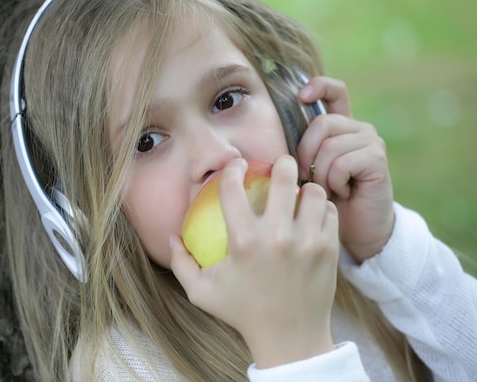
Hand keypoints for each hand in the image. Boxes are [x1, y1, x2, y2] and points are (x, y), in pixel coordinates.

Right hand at [171, 156, 338, 367]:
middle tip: (278, 165)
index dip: (231, 168)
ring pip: (313, 192)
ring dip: (303, 189)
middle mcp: (277, 236)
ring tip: (297, 194)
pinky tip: (311, 215)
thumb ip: (180, 263)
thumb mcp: (201, 292)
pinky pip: (329, 212)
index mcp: (243, 242)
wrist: (290, 339)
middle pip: (284, 176)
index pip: (232, 187)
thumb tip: (172, 235)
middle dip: (281, 163)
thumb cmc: (242, 312)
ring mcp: (308, 242)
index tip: (236, 166)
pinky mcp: (329, 249)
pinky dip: (321, 209)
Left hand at [297, 77, 394, 261]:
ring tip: (329, 189)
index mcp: (341, 127)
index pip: (335, 91)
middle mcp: (358, 129)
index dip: (319, 86)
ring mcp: (370, 141)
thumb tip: (271, 139)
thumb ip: (299, 151)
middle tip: (309, 178)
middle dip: (306, 154)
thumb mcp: (307, 172)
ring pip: (329, 146)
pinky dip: (334, 181)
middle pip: (322, 123)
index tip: (301, 95)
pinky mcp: (377, 158)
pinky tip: (343, 192)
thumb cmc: (326, 201)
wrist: (358, 229)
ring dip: (321, 174)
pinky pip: (341, 162)